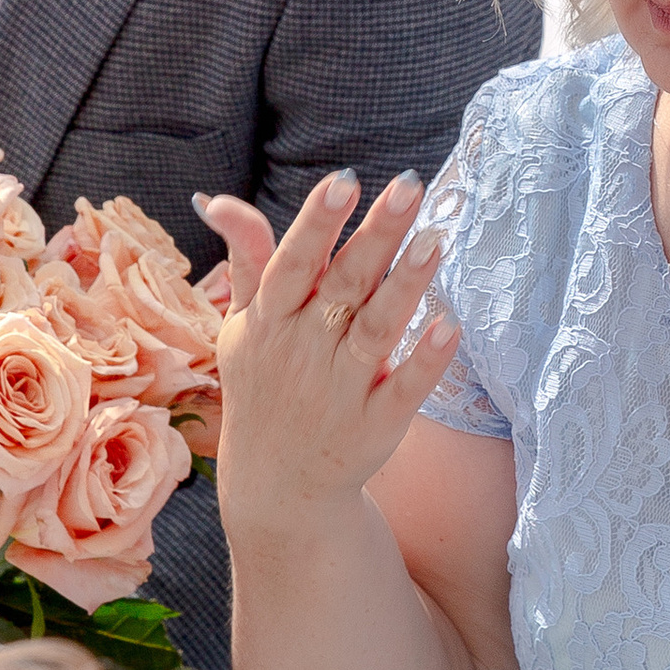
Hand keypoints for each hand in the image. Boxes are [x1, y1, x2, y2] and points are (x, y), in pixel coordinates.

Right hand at [204, 169, 459, 549]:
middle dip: (376, 235)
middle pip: (344, 286)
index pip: (292, 264)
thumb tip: (219, 200)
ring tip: (436, 239)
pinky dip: (425, 361)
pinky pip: (404, 389)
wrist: (277, 487)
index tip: (342, 182)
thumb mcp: (244, 326)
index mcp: (269, 322)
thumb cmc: (264, 386)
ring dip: (406, 286)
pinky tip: (449, 326)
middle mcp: (303, 352)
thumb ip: (248, 260)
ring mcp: (340, 390)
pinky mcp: (376, 424)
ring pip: (377, 330)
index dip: (316, 224)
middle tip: (410, 186)